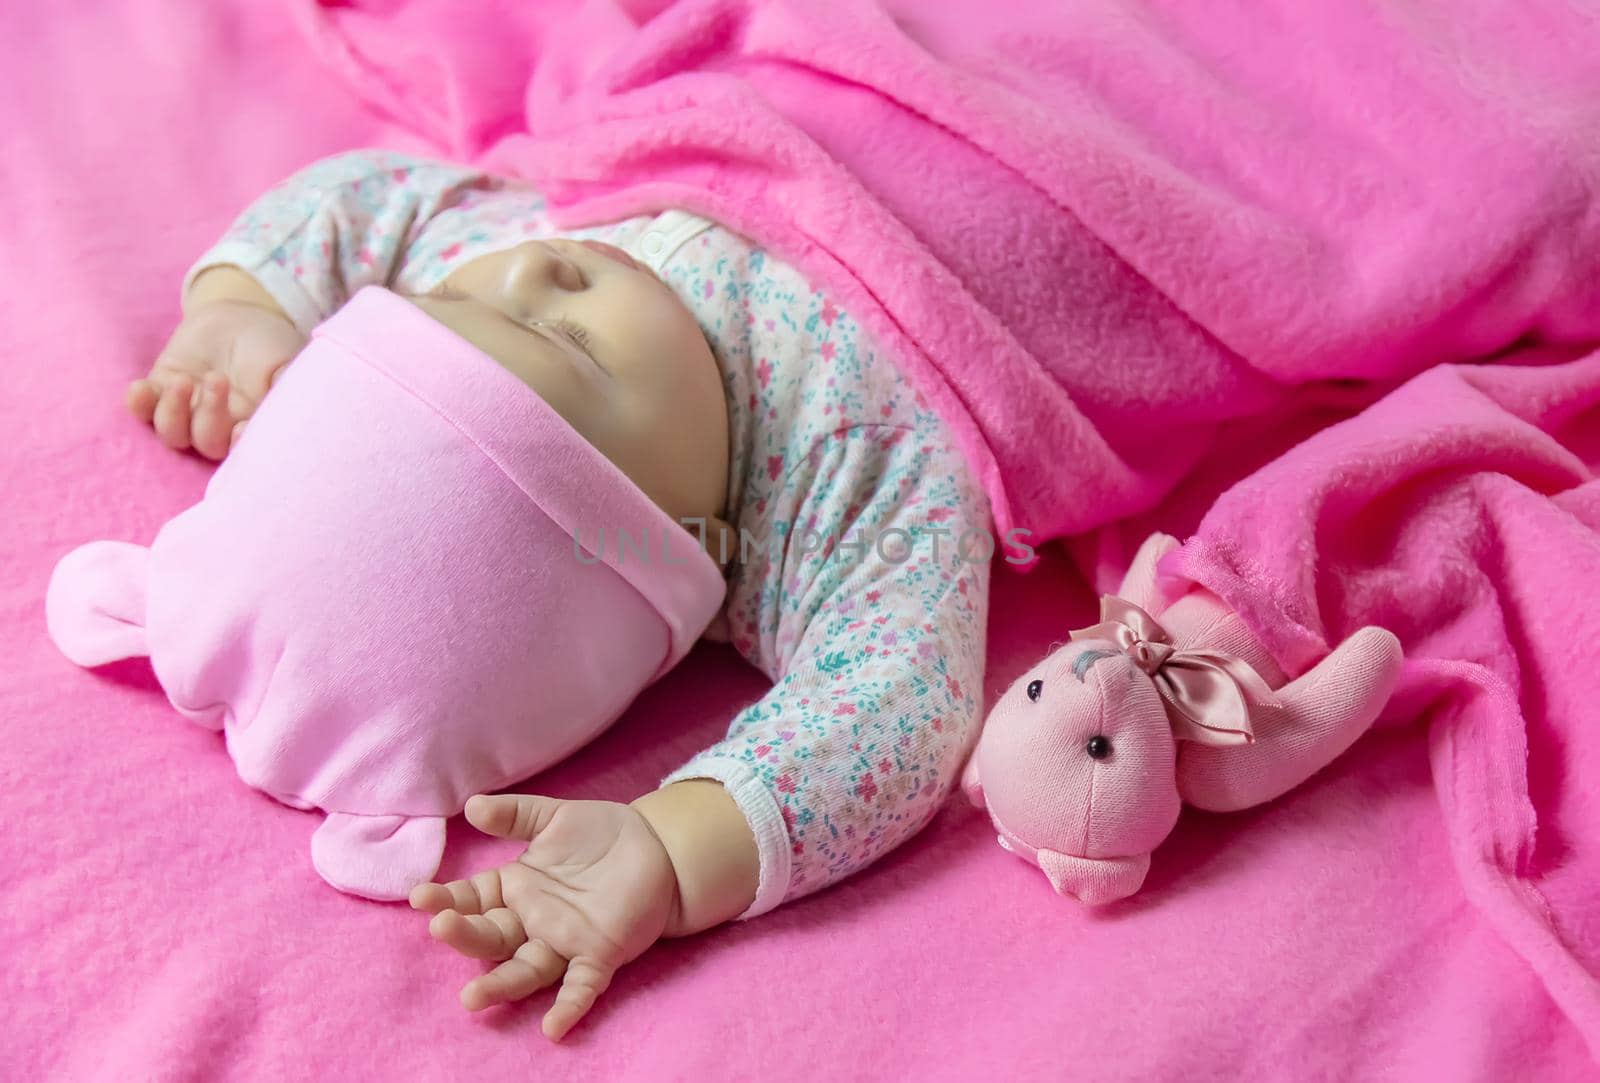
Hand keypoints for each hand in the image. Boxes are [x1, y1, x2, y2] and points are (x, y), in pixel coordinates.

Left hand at [126, 292, 304, 459]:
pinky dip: (138, 404)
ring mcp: (187, 410)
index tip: (241, 428)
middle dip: (209, 416)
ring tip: (183, 381)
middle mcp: (219, 426)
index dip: (238, 447)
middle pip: (206, 442)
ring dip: (173, 412)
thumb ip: (286, 387)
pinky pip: (141, 411)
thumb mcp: (287, 362)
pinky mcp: (161, 389)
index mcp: (251, 425)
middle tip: (217, 378)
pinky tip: (140, 388)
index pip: (242, 450)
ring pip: (172, 434)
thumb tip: (285, 410)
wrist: (238, 315)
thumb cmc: (269, 345)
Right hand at [409, 793, 681, 1040]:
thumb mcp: (554, 817)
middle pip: (492, 936)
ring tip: (473, 999)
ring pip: (527, 969)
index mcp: (516, 888)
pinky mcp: (600, 955)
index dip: (447, 899)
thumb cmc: (600, 835)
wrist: (659, 847)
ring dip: (502, 985)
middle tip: (441, 929)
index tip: (421, 897)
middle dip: (465, 936)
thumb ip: (516, 814)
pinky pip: (582, 985)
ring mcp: (564, 942)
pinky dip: (568, 1006)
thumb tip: (472, 805)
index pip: (473, 899)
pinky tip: (553, 1027)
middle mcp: (533, 922)